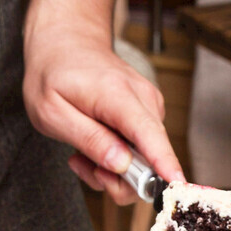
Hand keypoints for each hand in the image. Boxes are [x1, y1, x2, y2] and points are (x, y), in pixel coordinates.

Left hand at [23, 20, 183, 203]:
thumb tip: (121, 164)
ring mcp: (150, 108)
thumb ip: (88, 139)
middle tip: (85, 166)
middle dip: (118, 180)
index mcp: (118, 96)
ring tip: (83, 152)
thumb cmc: (53, 74)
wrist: (65, 42)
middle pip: (150, 161)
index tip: (178, 188)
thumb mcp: (51, 112)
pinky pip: (139, 154)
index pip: (150, 136)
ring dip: (112, 171)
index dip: (164, 166)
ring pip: (144, 163)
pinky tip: (95, 143)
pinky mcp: (148, 117)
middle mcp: (143, 100)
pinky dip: (115, 160)